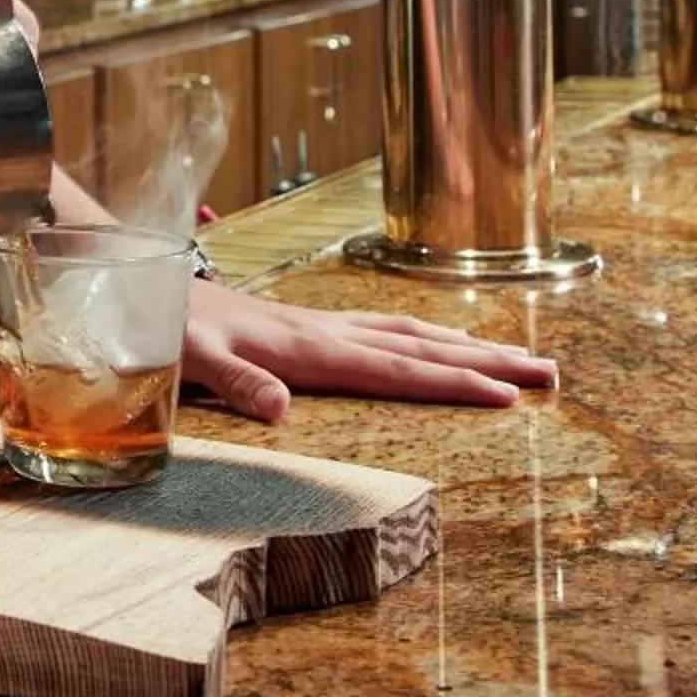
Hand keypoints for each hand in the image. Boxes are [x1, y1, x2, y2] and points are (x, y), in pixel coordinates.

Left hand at [180, 277, 558, 422]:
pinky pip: (387, 332)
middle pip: (421, 346)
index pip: (395, 369)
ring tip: (521, 358)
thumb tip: (278, 412)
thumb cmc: (168, 328)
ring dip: (467, 346)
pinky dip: (428, 339)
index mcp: (309, 347)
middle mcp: (327, 332)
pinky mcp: (312, 327)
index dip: (451, 382)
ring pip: (411, 334)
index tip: (506, 396)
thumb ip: (235, 382)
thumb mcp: (192, 361)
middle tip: (550, 372)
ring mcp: (323, 325)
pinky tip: (443, 344)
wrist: (146, 284)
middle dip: (486, 360)